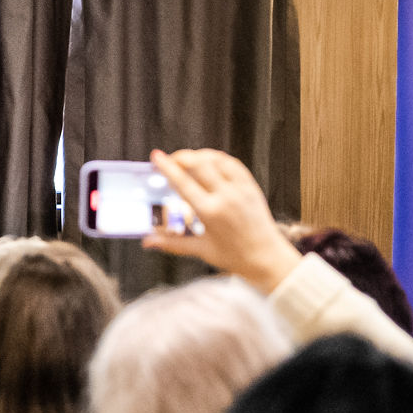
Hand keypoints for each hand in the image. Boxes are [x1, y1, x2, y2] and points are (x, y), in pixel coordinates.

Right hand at [141, 149, 301, 293]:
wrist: (266, 257)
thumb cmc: (233, 257)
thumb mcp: (200, 250)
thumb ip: (171, 243)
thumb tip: (146, 242)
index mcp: (210, 212)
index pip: (183, 183)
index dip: (167, 167)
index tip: (156, 156)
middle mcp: (226, 197)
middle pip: (199, 164)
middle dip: (181, 157)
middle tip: (170, 158)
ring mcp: (240, 189)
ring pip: (216, 159)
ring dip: (199, 155)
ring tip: (187, 160)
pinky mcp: (251, 186)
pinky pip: (232, 164)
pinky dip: (218, 158)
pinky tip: (209, 161)